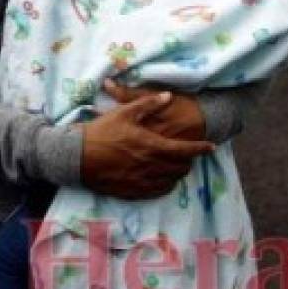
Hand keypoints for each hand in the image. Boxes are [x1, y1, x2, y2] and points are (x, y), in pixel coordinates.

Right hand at [78, 90, 214, 199]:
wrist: (77, 157)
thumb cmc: (101, 132)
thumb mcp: (124, 112)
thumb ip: (149, 104)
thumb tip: (168, 96)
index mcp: (151, 145)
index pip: (184, 150)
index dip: (200, 148)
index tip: (211, 146)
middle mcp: (150, 165)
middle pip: (180, 168)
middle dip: (190, 161)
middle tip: (190, 155)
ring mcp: (141, 180)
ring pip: (170, 181)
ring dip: (178, 173)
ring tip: (178, 166)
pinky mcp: (131, 191)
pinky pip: (157, 192)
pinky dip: (166, 186)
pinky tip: (164, 180)